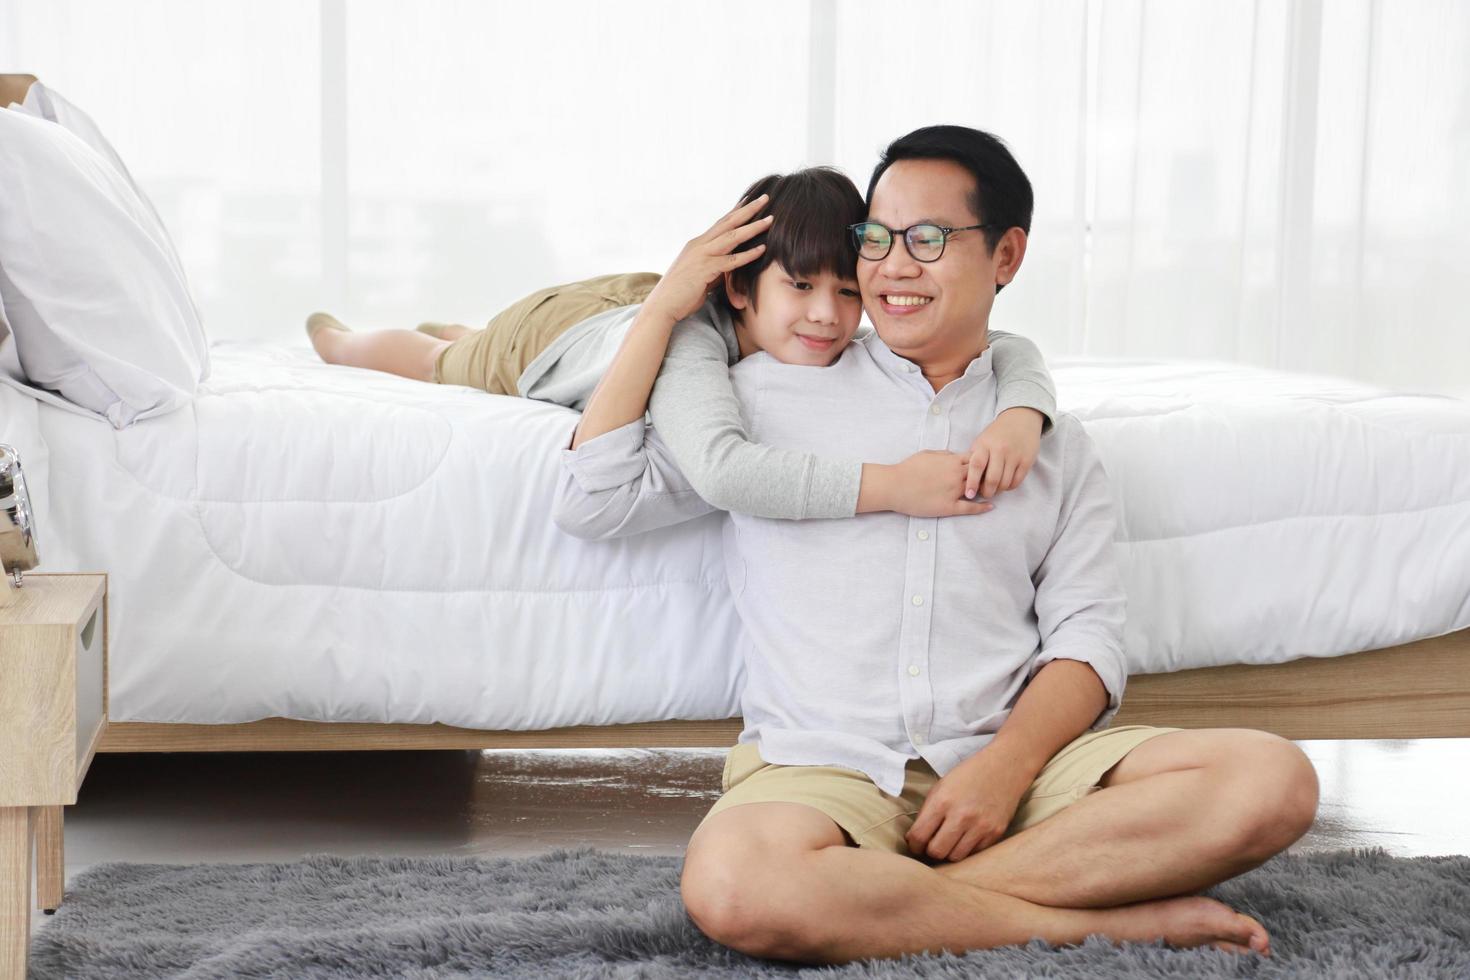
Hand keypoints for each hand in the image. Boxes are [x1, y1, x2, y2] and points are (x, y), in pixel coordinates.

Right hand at [641, 195, 773, 324]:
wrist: (662, 306)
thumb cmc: (680, 294)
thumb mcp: (699, 275)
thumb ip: (714, 268)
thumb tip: (729, 268)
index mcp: (697, 244)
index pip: (720, 223)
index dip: (736, 211)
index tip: (750, 200)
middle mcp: (699, 245)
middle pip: (728, 222)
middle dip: (748, 209)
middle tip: (765, 197)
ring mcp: (702, 255)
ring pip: (732, 237)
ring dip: (753, 227)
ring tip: (771, 219)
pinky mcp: (705, 269)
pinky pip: (731, 260)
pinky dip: (748, 254)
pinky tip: (762, 249)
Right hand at [889, 451, 995, 517]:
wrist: (894, 486)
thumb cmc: (908, 469)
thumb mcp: (927, 454)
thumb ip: (944, 454)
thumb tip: (954, 455)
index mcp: (951, 461)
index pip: (976, 458)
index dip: (982, 461)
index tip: (985, 464)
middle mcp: (955, 475)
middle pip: (981, 473)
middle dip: (988, 474)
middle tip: (993, 478)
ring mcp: (953, 492)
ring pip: (977, 489)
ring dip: (986, 490)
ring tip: (993, 491)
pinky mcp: (948, 507)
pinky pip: (969, 508)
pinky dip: (982, 507)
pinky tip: (990, 506)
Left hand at [905, 747, 1032, 862]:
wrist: (1004, 768)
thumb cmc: (968, 775)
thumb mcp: (941, 787)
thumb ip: (928, 812)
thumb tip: (916, 838)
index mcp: (942, 802)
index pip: (919, 836)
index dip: (913, 845)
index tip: (915, 845)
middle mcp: (961, 816)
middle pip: (936, 852)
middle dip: (930, 851)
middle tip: (932, 844)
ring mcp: (980, 826)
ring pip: (955, 857)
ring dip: (949, 852)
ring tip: (949, 841)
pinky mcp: (995, 833)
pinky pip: (974, 853)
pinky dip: (967, 849)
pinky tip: (966, 837)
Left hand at [965, 407, 1043, 500]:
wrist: (1020, 420)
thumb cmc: (996, 434)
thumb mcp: (982, 441)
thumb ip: (975, 458)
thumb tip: (967, 481)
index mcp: (985, 444)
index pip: (976, 466)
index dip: (972, 482)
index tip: (969, 494)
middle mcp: (1000, 450)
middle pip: (992, 479)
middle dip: (986, 492)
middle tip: (984, 493)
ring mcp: (1014, 455)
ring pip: (1005, 483)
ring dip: (998, 491)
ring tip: (994, 489)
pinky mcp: (1027, 461)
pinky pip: (1017, 481)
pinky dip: (1009, 487)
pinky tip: (1005, 484)